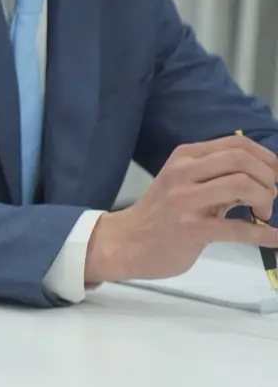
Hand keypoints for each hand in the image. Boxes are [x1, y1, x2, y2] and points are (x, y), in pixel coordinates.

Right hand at [85, 136, 277, 284]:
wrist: (123, 243)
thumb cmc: (158, 214)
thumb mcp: (183, 184)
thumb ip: (217, 178)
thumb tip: (261, 179)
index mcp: (185, 158)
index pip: (237, 144)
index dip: (266, 158)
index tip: (273, 176)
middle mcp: (183, 173)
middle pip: (242, 160)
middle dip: (268, 178)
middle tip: (269, 196)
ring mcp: (185, 201)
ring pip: (243, 185)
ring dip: (265, 199)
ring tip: (263, 214)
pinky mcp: (191, 229)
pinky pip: (239, 228)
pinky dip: (266, 234)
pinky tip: (275, 238)